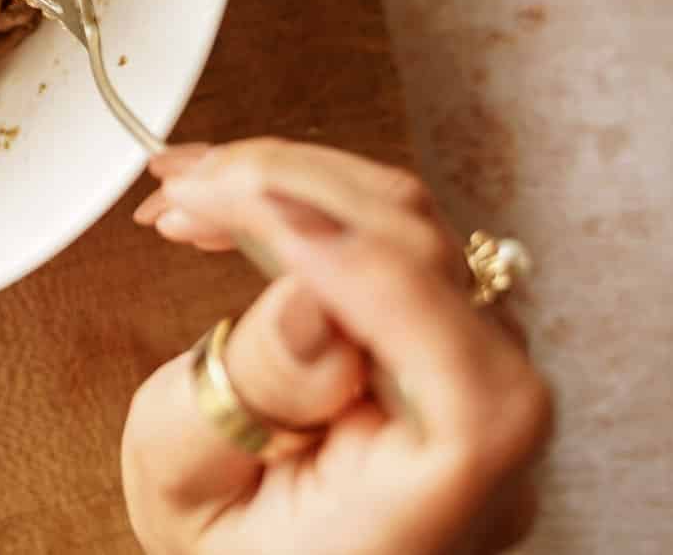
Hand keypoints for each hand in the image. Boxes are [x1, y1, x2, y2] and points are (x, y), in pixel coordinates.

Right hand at [121, 140, 550, 554]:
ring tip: (191, 186)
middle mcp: (486, 428)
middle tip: (186, 179)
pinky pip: (395, 245)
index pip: (443, 351)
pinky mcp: (445, 341)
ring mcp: (476, 378)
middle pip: (423, 257)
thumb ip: (245, 397)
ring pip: (411, 230)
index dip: (350, 256)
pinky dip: (313, 207)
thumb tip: (305, 298)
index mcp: (442, 491)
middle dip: (293, 188)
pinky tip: (239, 205)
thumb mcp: (188, 494)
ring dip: (294, 183)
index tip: (247, 201)